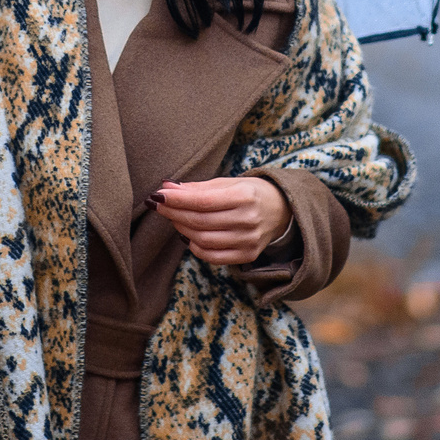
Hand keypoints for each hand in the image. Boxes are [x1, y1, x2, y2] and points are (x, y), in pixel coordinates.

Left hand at [151, 175, 290, 265]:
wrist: (281, 211)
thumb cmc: (250, 192)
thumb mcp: (228, 183)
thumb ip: (198, 187)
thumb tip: (167, 188)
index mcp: (244, 196)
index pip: (202, 201)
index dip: (176, 200)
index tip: (158, 195)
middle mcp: (248, 220)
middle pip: (200, 221)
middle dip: (174, 213)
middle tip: (158, 205)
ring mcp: (248, 241)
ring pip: (203, 240)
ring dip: (181, 228)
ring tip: (174, 218)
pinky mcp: (247, 256)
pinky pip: (212, 256)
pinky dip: (195, 247)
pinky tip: (188, 235)